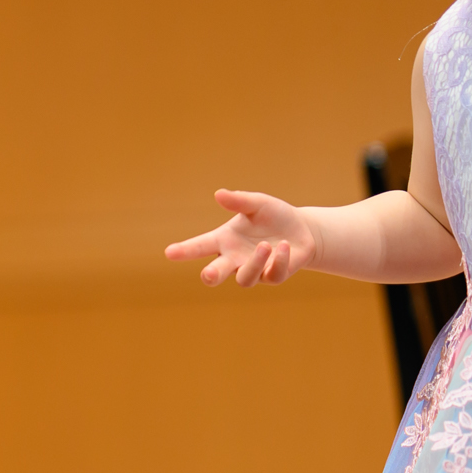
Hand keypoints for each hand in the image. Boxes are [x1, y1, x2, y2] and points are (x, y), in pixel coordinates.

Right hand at [164, 189, 318, 286]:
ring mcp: (253, 271)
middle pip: (216, 273)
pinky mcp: (273, 277)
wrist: (301, 230)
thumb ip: (239, 201)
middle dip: (211, 275)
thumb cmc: (273, 216)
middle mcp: (234, 259)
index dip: (184, 250)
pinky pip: (272, 275)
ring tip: (264, 245)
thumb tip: (219, 194)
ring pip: (244, 278)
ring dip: (253, 263)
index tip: (169, 252)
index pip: (199, 246)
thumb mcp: (257, 203)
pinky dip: (278, 260)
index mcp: (224, 240)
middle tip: (208, 275)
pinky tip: (283, 245)